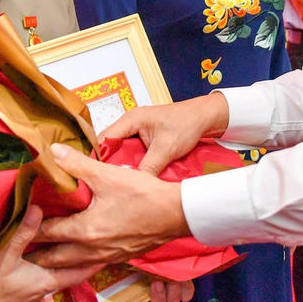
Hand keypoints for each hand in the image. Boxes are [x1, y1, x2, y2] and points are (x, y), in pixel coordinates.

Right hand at [0, 205, 102, 301]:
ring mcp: (24, 289)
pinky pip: (33, 269)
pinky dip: (39, 256)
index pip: (78, 271)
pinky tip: (34, 243)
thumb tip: (41, 205)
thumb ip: (23, 231)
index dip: (95, 259)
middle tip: (91, 230)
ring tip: (66, 230)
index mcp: (45, 281)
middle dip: (78, 252)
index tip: (111, 245)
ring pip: (48, 268)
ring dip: (57, 253)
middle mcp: (39, 287)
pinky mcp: (10, 287)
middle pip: (65, 268)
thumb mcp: (4, 255)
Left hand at [30, 143, 188, 267]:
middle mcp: (93, 249)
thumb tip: (52, 152)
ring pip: (73, 264)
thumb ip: (77, 165)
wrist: (177, 214)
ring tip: (42, 257)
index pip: (47, 232)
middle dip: (37, 254)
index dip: (29, 230)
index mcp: (85, 230)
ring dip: (56, 261)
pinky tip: (78, 256)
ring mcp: (107, 256)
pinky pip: (92, 264)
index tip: (13, 229)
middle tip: (20, 251)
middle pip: (56, 257)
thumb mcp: (107, 175)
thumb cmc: (144, 194)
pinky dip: (78, 262)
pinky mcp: (120, 257)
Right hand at [100, 92, 229, 175]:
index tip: (99, 174)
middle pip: (110, 146)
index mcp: (131, 119)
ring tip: (119, 181)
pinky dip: (132, 163)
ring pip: (121, 151)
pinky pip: (131, 153)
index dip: (100, 157)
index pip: (105, 139)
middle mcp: (130, 123)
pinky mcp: (143, 138)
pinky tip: (134, 175)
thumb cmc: (186, 124)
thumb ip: (150, 166)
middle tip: (109, 181)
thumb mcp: (166, 148)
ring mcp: (136, 130)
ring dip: (122, 164)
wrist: (203, 118)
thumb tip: (136, 183)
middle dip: (110, 163)